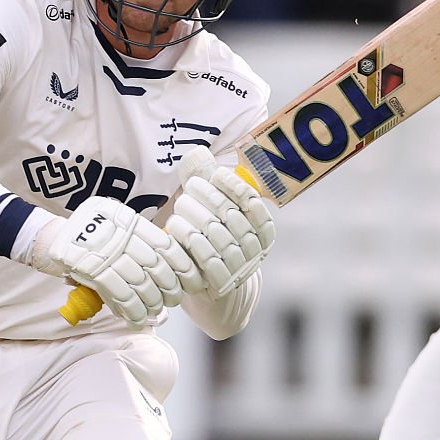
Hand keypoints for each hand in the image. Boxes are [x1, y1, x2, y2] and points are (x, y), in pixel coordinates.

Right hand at [25, 197, 197, 326]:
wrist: (49, 238)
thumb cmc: (87, 236)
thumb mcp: (114, 228)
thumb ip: (138, 242)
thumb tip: (171, 266)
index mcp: (131, 223)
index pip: (167, 247)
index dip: (183, 267)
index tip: (192, 281)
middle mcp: (122, 237)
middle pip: (158, 268)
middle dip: (170, 288)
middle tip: (173, 299)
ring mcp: (108, 254)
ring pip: (141, 284)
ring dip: (151, 302)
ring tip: (154, 311)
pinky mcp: (93, 271)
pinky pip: (120, 295)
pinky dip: (132, 310)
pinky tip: (137, 318)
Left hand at [164, 147, 277, 297]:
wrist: (213, 285)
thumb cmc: (214, 239)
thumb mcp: (219, 214)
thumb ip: (212, 186)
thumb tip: (197, 154)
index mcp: (263, 230)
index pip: (252, 202)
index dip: (233, 185)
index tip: (215, 174)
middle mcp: (256, 249)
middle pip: (230, 214)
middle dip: (207, 197)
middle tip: (190, 189)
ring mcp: (240, 267)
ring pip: (215, 234)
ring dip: (192, 217)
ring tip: (179, 207)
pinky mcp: (222, 283)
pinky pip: (206, 259)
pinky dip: (189, 241)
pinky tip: (176, 229)